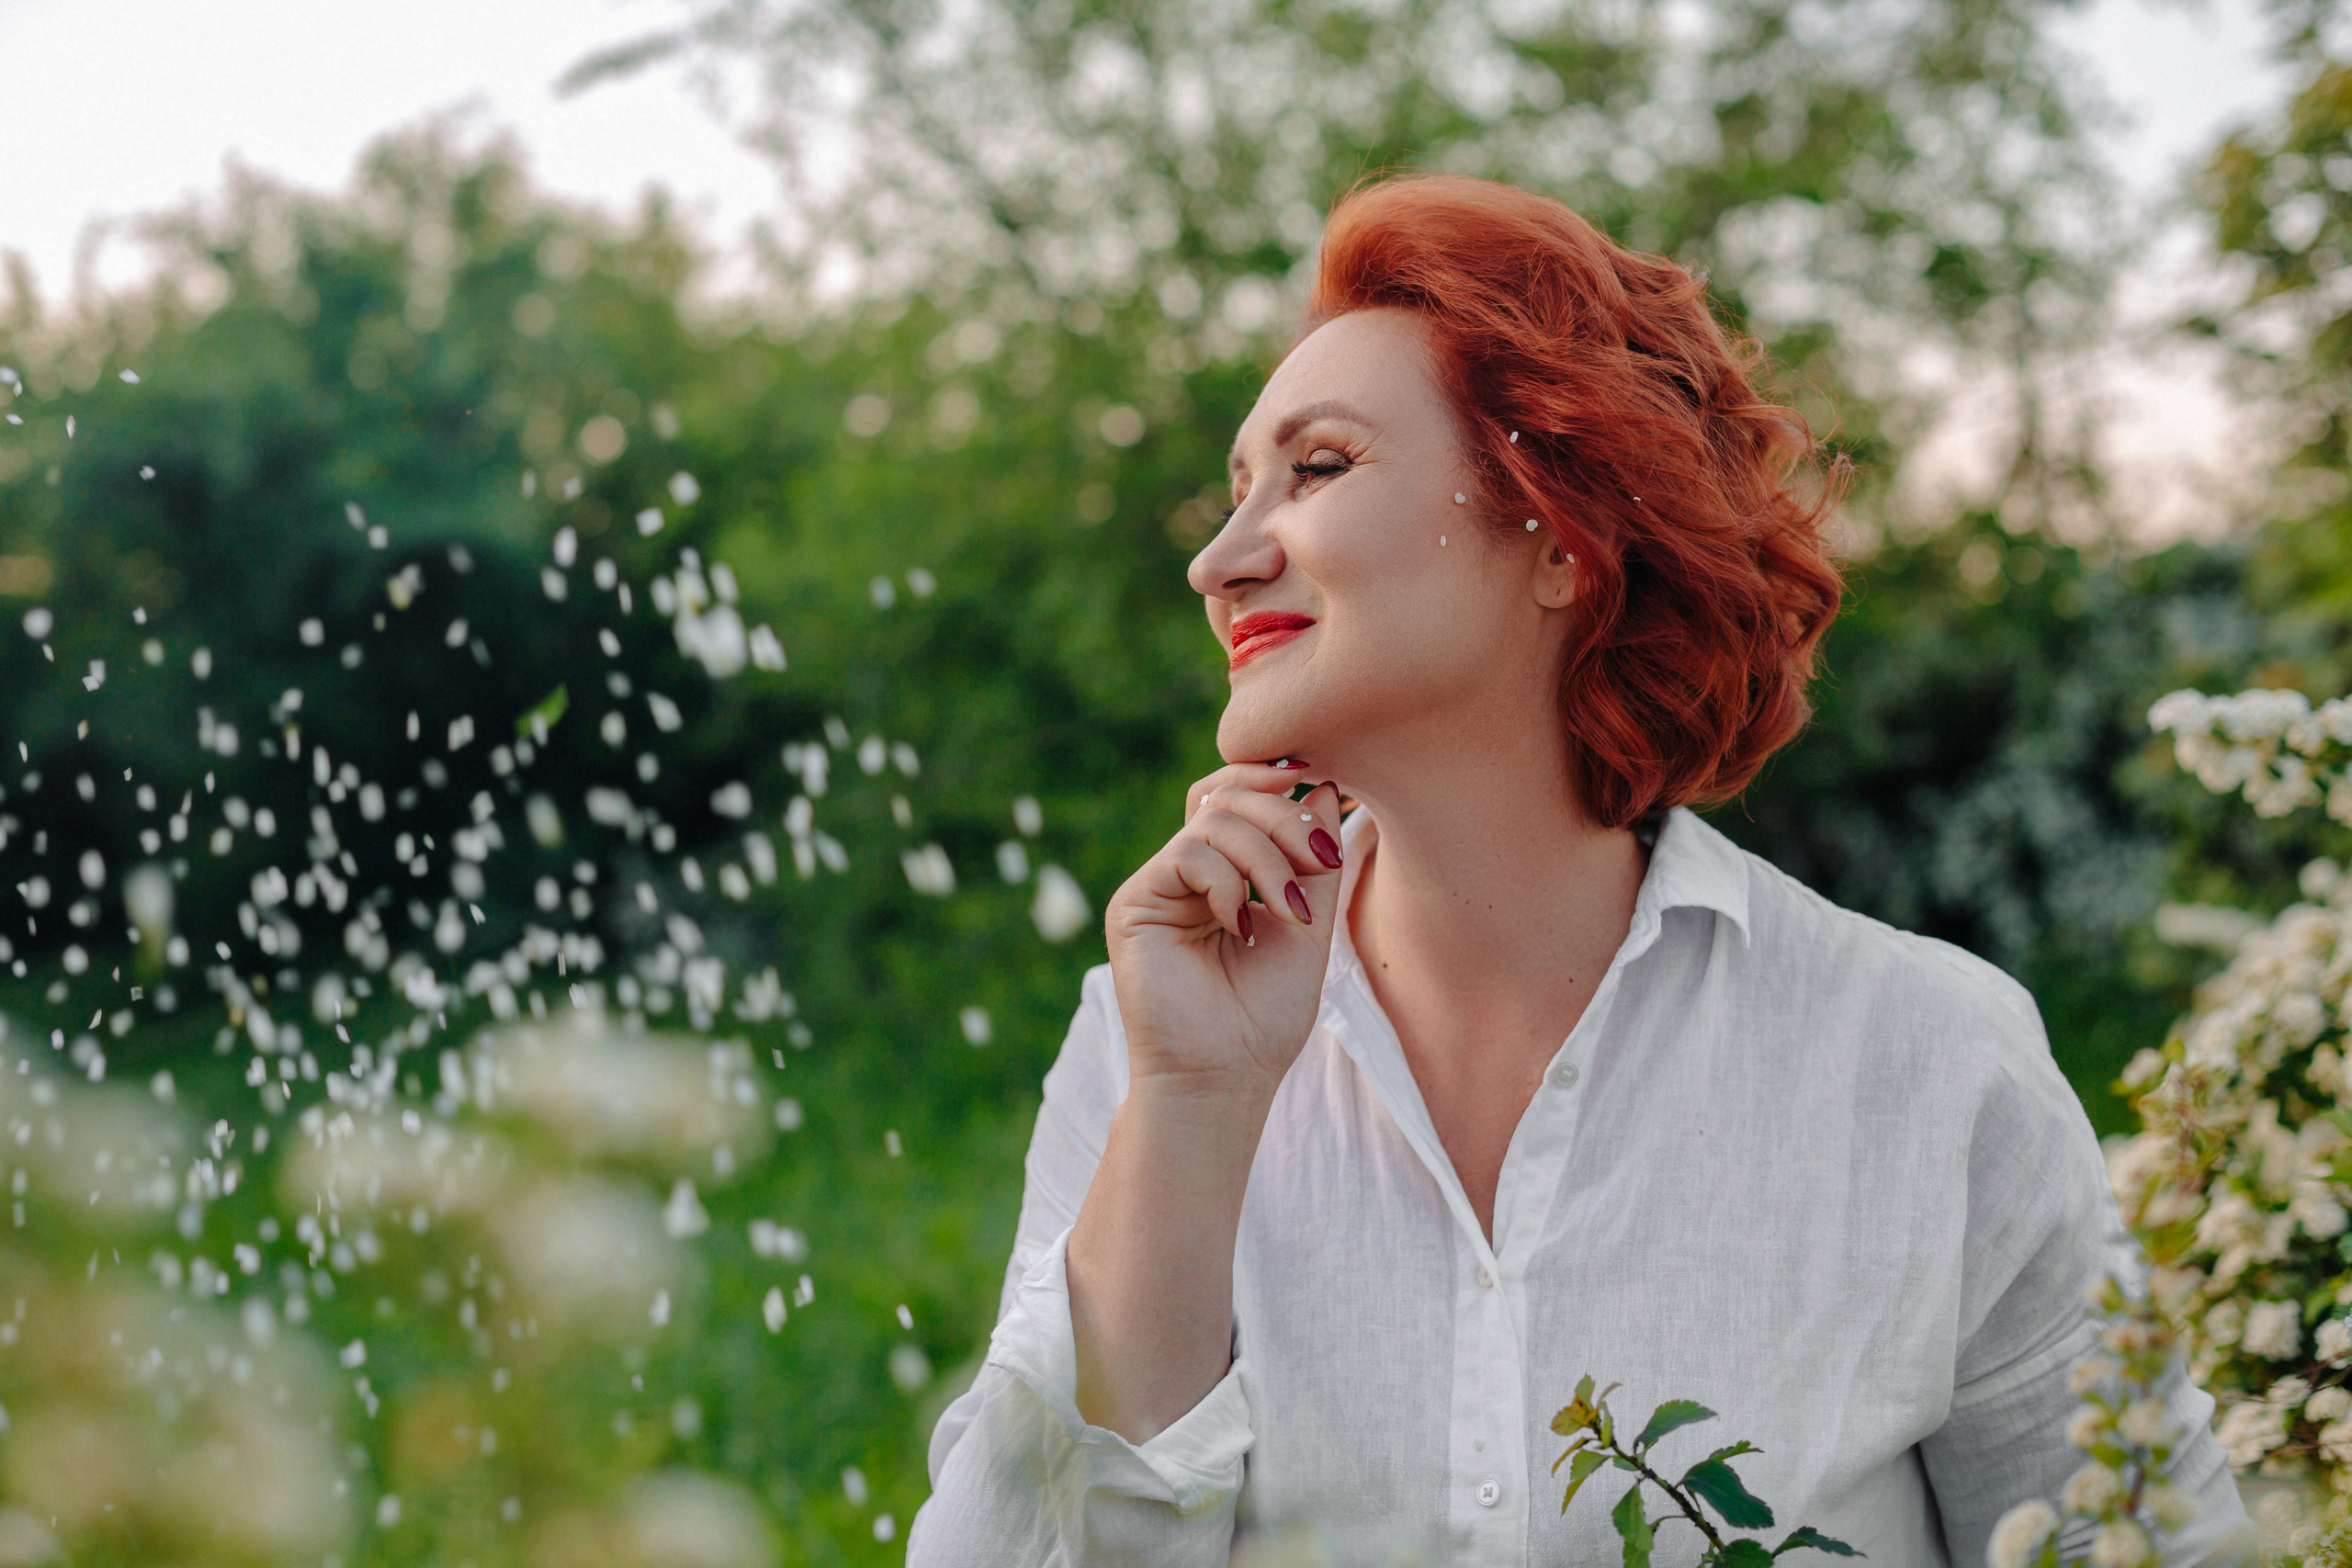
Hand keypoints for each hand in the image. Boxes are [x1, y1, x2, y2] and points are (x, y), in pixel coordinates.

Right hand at [1104, 761, 1344, 1100]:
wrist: (1224, 1076)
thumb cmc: (1265, 1015)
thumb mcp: (1309, 925)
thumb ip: (1316, 861)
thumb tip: (1327, 787)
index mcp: (1224, 874)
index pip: (1238, 798)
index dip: (1273, 779)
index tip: (1321, 779)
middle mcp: (1187, 874)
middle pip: (1228, 797)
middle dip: (1285, 817)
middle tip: (1319, 861)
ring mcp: (1159, 886)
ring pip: (1214, 820)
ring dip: (1267, 858)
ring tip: (1291, 913)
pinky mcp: (1134, 903)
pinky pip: (1187, 854)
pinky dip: (1228, 883)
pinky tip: (1241, 928)